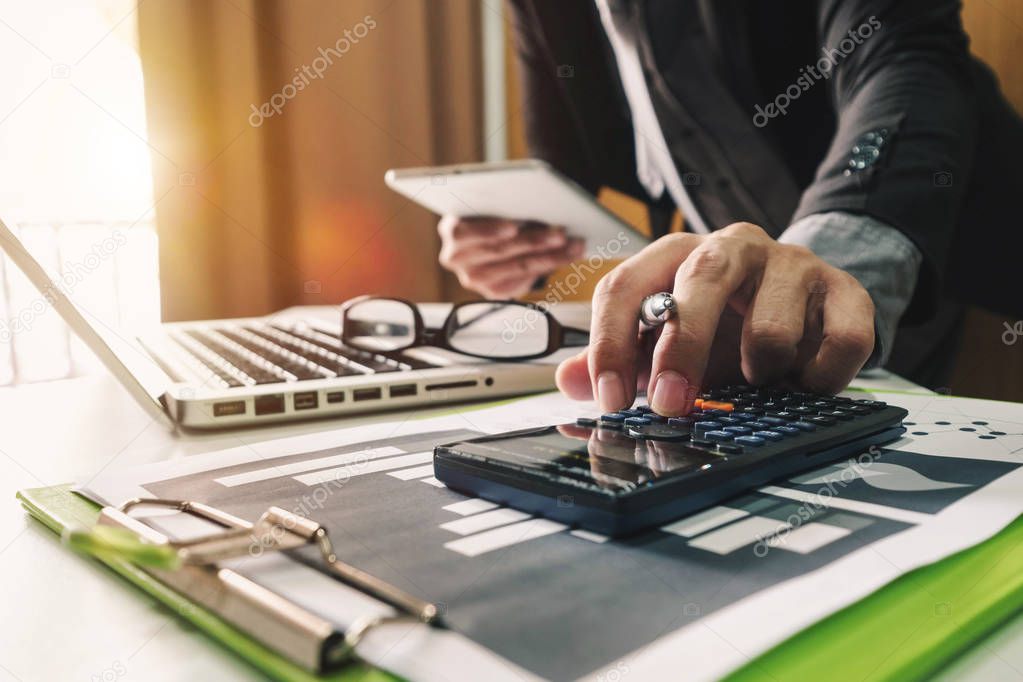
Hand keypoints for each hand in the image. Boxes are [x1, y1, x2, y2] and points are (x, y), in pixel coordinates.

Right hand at [438, 215, 584, 297]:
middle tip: (560, 233)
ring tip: (574, 245)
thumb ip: (505, 204)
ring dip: (550, 256)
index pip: (463, 232)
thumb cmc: (493, 212)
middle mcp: (456, 258)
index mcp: (451, 230)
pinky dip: (550, 265)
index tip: (513, 227)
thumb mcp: (492, 204)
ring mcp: (474, 278)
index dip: (488, 230)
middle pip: (498, 252)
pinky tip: (569, 254)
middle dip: (532, 241)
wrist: (489, 235)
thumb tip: (538, 204)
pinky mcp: (493, 291)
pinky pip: (525, 279)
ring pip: (517, 267)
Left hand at [556, 222, 874, 414]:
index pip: (626, 286)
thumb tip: (570, 381)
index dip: (610, 345)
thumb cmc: (726, 323)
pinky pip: (840, 344)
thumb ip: (620, 357)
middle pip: (701, 279)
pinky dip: (818, 379)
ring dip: (761, 372)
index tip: (610, 401)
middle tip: (671, 404)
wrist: (808, 299)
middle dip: (682, 349)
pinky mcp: (846, 290)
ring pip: (772, 328)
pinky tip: (803, 381)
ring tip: (758, 380)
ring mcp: (793, 264)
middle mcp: (734, 247)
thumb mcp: (667, 340)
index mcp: (677, 256)